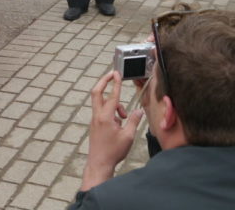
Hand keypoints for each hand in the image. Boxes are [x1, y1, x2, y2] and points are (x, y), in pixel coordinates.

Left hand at [81, 71, 143, 191]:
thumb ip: (133, 121)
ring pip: (101, 102)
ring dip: (113, 103)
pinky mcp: (95, 123)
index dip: (115, 83)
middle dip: (104, 82)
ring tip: (124, 117)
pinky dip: (111, 111)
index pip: (111, 96)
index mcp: (105, 117)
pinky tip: (119, 124)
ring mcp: (94, 119)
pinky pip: (102, 111)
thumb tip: (139, 111)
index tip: (116, 73)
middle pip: (97, 92)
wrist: (99, 162)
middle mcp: (97, 115)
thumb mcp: (128, 136)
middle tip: (113, 75)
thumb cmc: (113, 151)